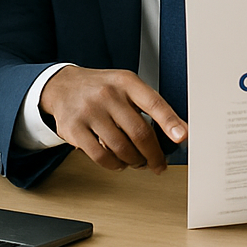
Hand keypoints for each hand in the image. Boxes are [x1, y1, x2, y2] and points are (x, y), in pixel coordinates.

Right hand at [39, 66, 186, 173]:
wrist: (63, 86)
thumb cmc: (102, 89)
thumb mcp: (126, 86)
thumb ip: (150, 106)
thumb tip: (179, 131)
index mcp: (126, 82)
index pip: (153, 103)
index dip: (170, 121)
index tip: (183, 137)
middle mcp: (108, 94)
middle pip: (139, 132)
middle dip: (153, 155)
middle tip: (159, 164)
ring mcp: (90, 111)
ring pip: (121, 148)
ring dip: (134, 161)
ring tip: (137, 161)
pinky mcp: (74, 128)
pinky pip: (101, 156)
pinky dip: (114, 165)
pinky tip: (118, 162)